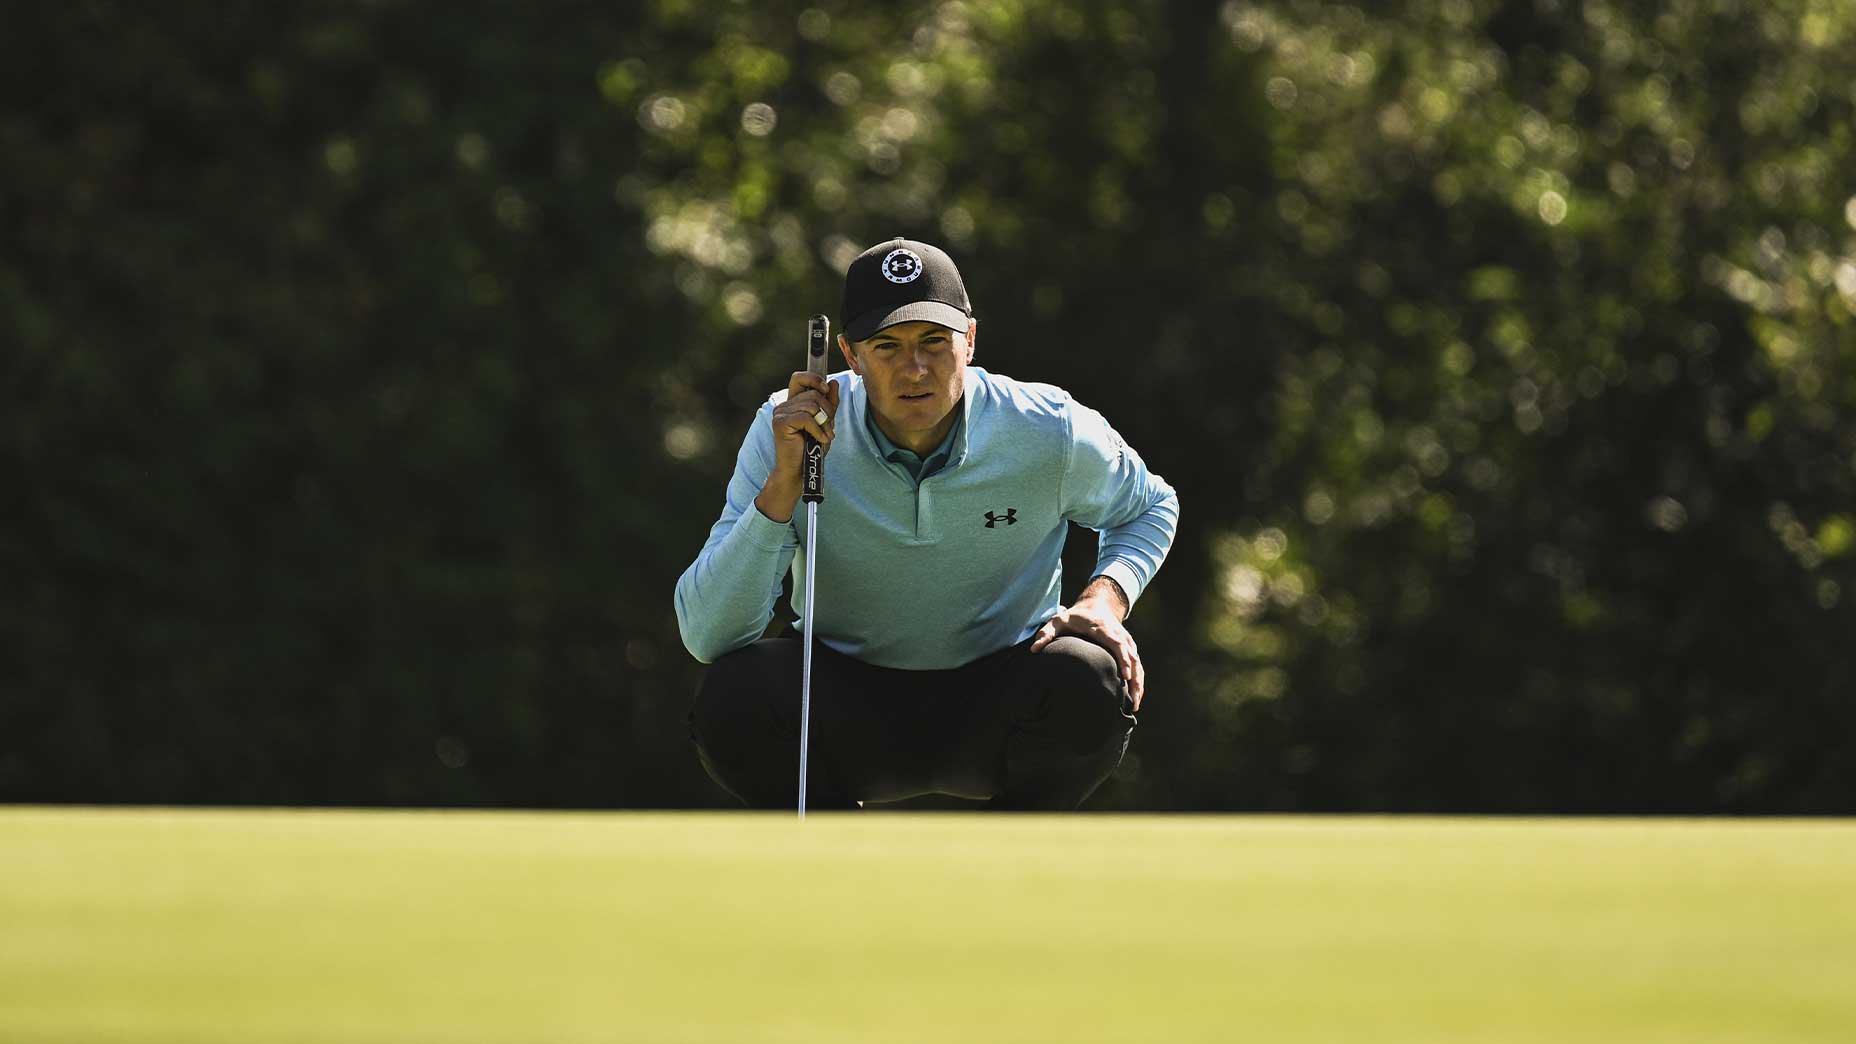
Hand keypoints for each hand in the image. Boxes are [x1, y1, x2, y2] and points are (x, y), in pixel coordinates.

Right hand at [756, 371, 839, 522]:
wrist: (800, 471)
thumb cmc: (812, 449)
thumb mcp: (825, 423)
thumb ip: (829, 403)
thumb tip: (833, 383)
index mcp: (793, 403)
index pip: (799, 378)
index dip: (814, 378)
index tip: (825, 388)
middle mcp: (784, 405)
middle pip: (813, 393)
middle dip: (828, 409)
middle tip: (829, 427)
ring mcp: (780, 413)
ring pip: (811, 405)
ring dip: (824, 421)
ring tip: (825, 436)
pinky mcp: (781, 423)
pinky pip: (807, 418)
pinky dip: (818, 430)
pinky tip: (820, 440)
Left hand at [1029, 582, 1143, 709]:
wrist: (1097, 606)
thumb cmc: (1075, 617)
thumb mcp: (1059, 620)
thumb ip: (1046, 633)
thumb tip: (1034, 650)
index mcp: (1102, 628)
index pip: (1117, 643)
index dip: (1124, 659)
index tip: (1126, 676)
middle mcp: (1118, 635)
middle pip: (1132, 656)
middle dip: (1134, 678)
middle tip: (1132, 699)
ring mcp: (1126, 642)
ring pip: (1137, 663)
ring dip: (1138, 683)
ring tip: (1135, 705)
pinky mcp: (1129, 648)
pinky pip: (1137, 665)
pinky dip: (1139, 681)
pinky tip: (1135, 698)